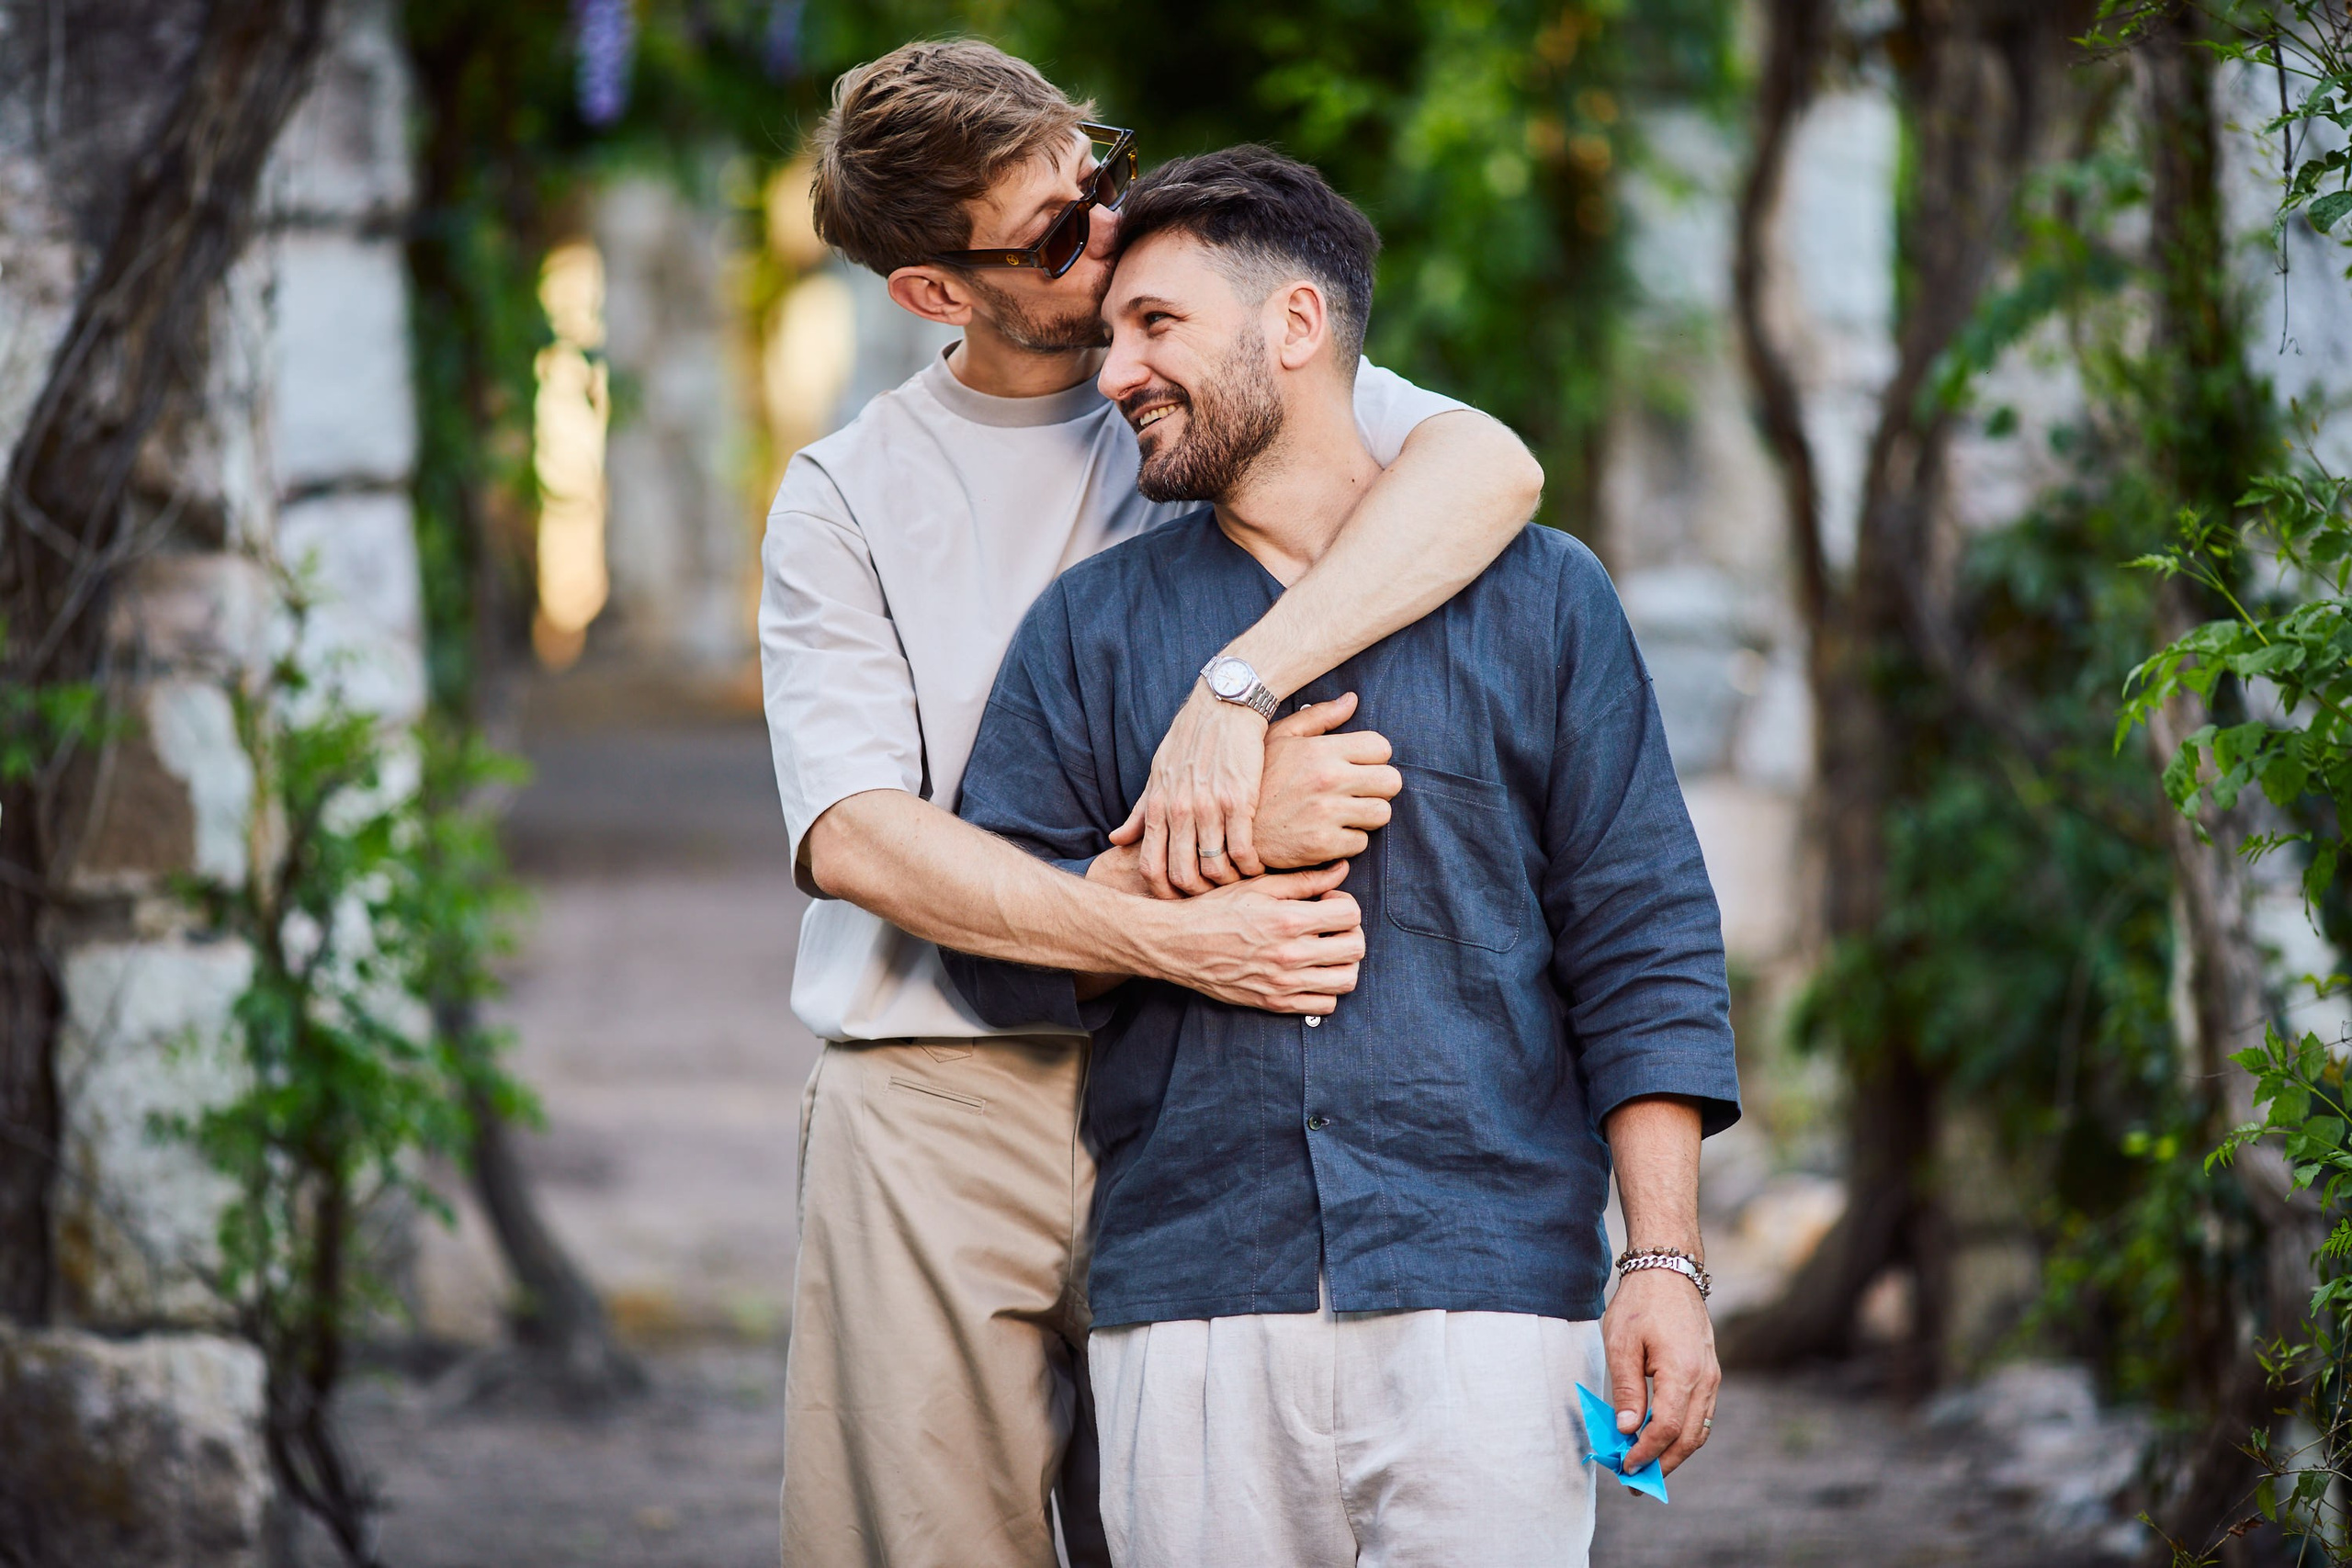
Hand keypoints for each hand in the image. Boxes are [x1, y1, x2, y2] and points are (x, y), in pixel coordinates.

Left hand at [1111, 683, 1268, 897]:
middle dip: (1197, 895)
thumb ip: (1140, 812)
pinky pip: (1243, 850)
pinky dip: (1250, 867)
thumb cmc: (1189, 740)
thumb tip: (1116, 839)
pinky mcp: (1240, 800)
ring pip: (1214, 869)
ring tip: (1236, 881)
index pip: (1151, 867)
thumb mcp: (1157, 774)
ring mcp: (1210, 807)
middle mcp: (1180, 811)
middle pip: (1182, 876)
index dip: (1164, 893)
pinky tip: (1256, 866)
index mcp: (1159, 807)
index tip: (1179, 898)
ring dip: (1227, 883)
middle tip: (1212, 896)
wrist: (1223, 706)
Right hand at [1139, 861, 1363, 1012]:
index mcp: (1287, 920)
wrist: (1177, 945)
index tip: (1327, 900)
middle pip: (1355, 948)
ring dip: (1343, 962)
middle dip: (1350, 932)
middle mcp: (1289, 955)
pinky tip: (1311, 972)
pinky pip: (1324, 1006)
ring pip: (1346, 980)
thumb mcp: (1257, 885)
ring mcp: (1283, 983)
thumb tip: (1341, 870)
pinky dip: (1327, 989)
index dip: (1345, 903)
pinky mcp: (1274, 1003)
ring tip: (1324, 949)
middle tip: (1330, 925)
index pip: (1350, 914)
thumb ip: (1304, 880)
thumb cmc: (1215, 910)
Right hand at [1254, 693, 1400, 867]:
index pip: (1381, 747)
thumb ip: (1319, 717)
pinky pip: (1361, 843)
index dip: (1374, 757)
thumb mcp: (1280, 738)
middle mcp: (1327, 780)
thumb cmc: (1257, 778)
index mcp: (1321, 751)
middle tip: (1359, 792)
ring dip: (1367, 815)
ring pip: (1382, 813)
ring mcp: (1326, 814)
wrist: (1230, 828)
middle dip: (1378, 787)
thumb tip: (1352, 700)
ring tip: (1346, 813)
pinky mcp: (1323, 845)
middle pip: (1391, 781)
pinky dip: (1348, 841)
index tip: (1360, 766)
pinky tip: (1328, 833)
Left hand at [1602, 1265, 1718, 1475]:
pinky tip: (1661, 1440)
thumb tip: (1627, 1430)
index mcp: (1683, 1372)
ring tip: (1647, 1467)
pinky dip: (1684, 1434)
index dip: (1646, 1452)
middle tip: (1635, 1482)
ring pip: (1700, 1430)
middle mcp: (1705, 1379)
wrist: (1670, 1271)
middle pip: (1689, 1438)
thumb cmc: (1641, 1303)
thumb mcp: (1622, 1343)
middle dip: (1662, 1464)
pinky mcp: (1710, 1372)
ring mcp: (1712, 1377)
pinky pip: (1702, 1414)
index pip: (1668, 1429)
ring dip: (1675, 1453)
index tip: (1624, 1466)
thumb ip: (1626, 1389)